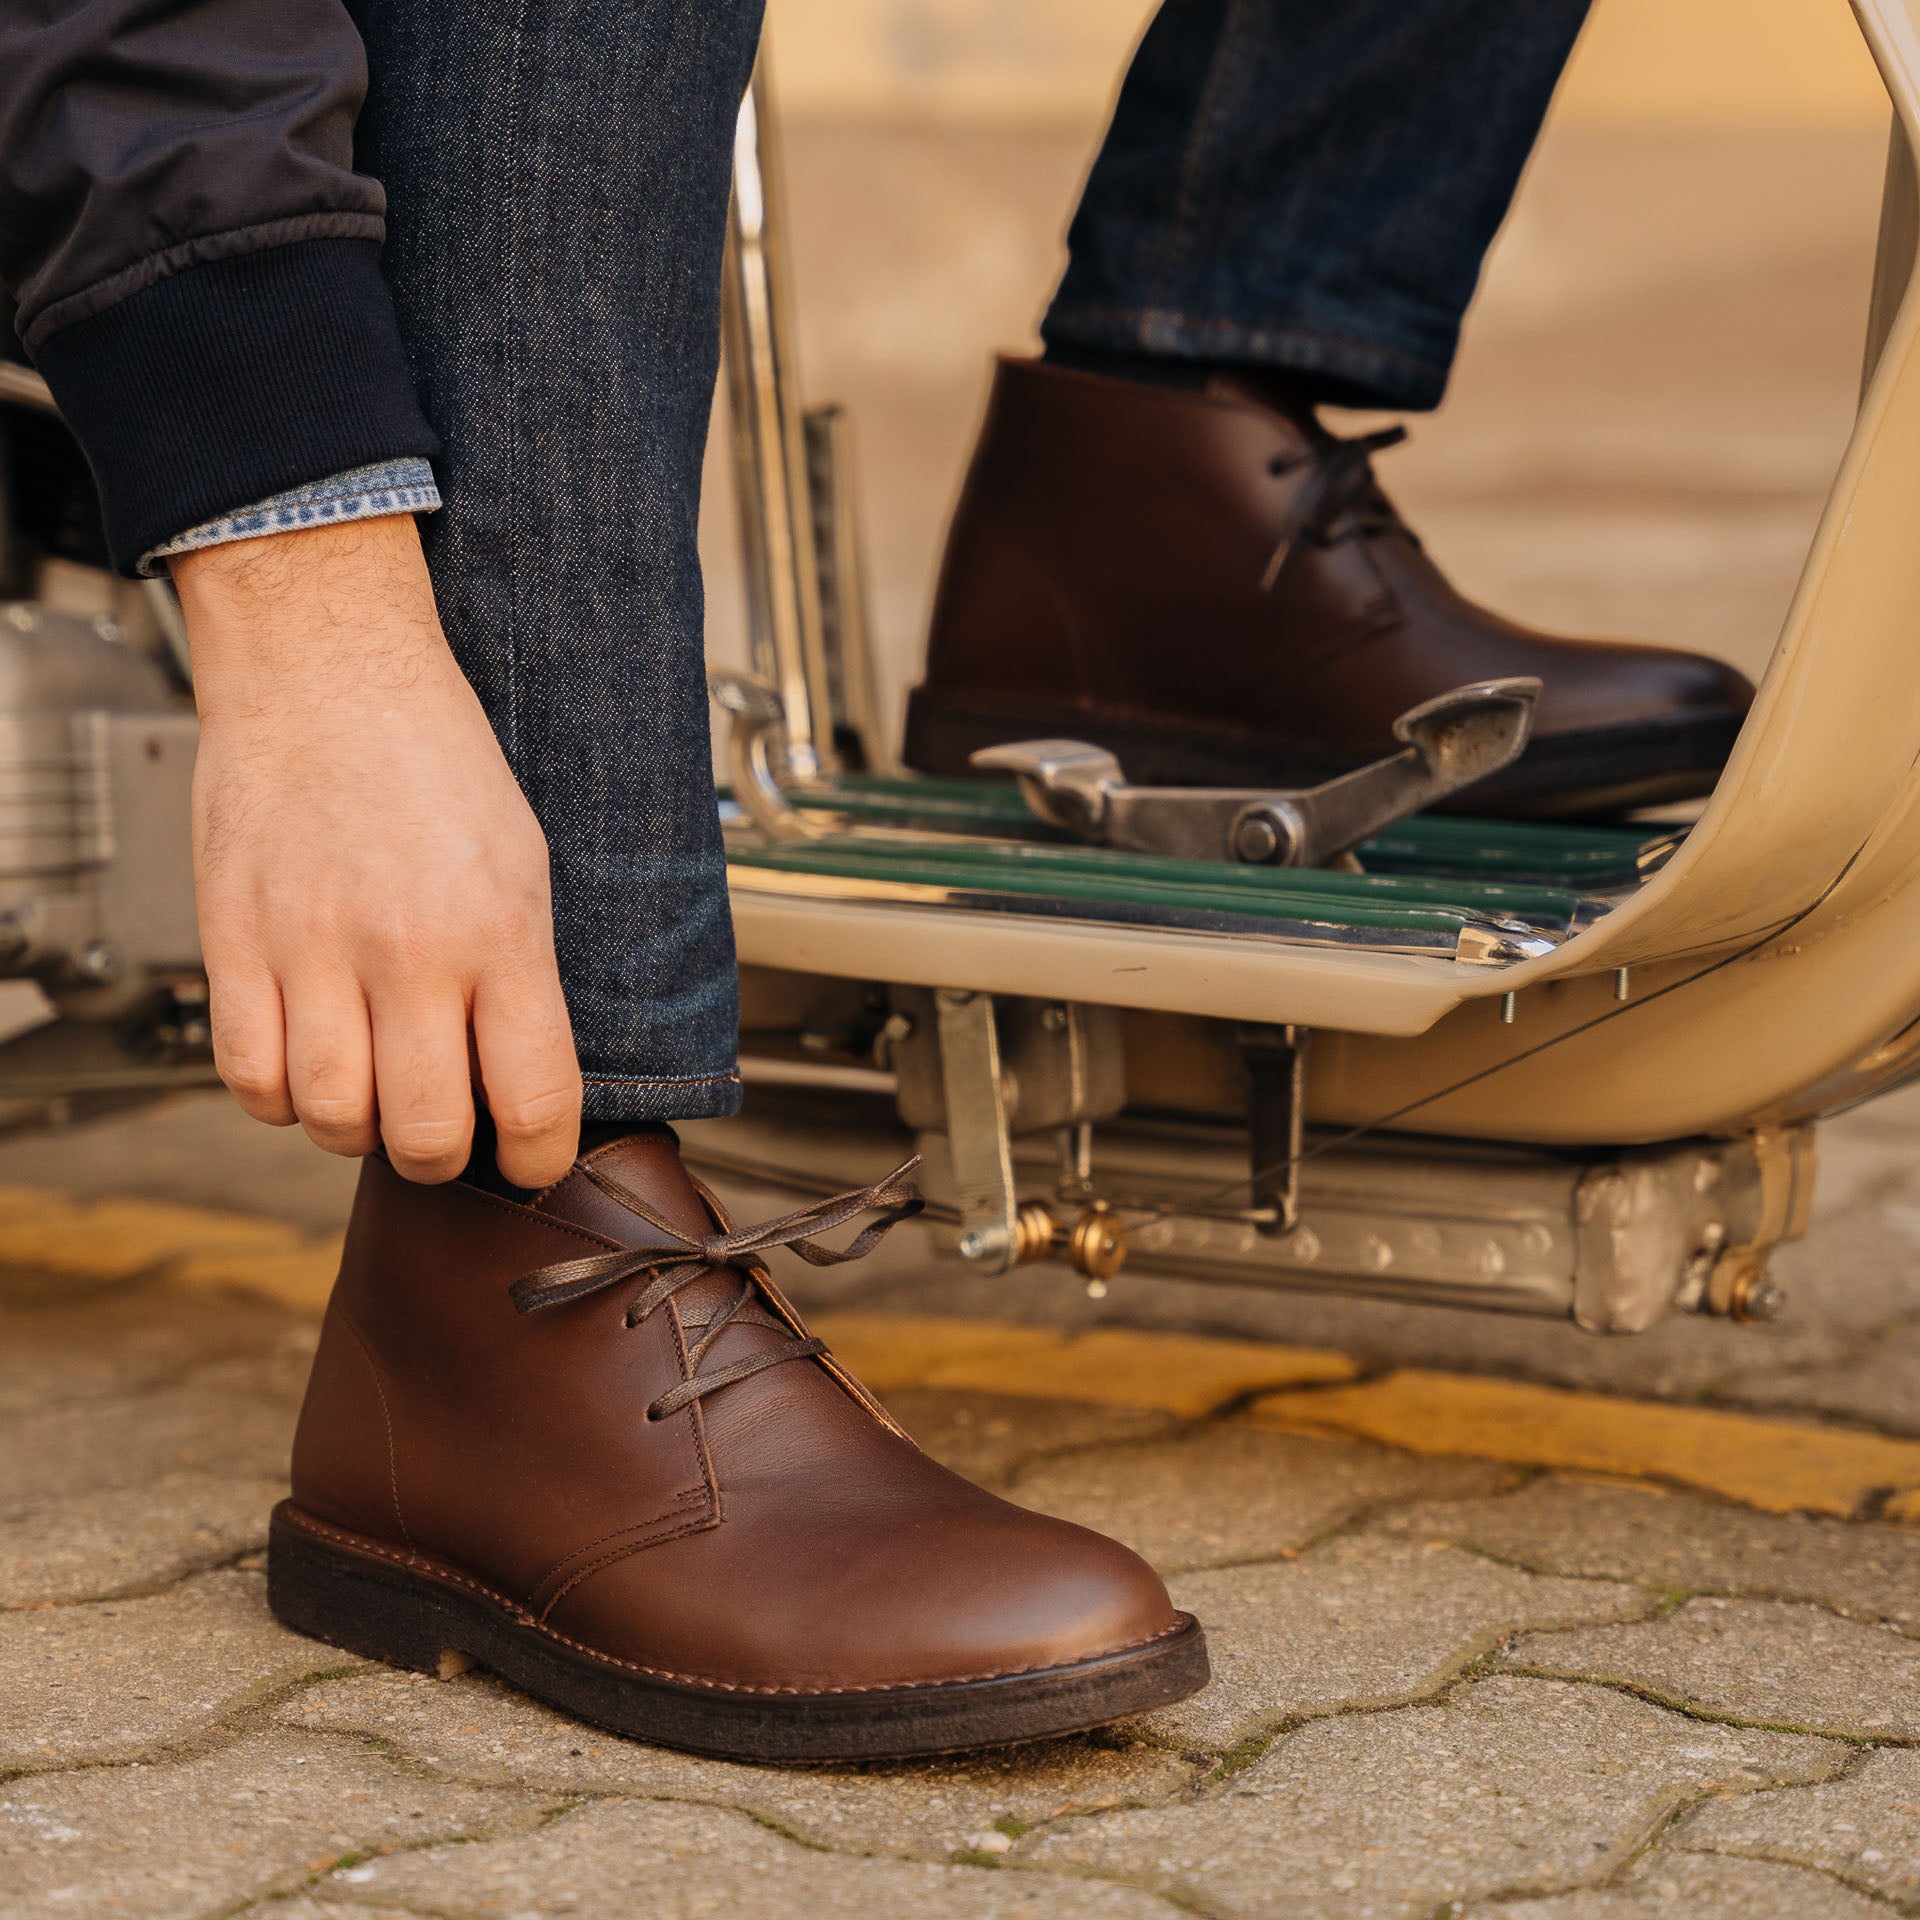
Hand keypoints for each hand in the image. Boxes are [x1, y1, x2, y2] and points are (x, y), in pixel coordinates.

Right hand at [174, 517, 581, 1185]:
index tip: (531, 1161)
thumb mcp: (526, 865)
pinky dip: (279, 1097)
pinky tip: (307, 1061)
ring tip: (374, 1089)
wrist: (328, 673)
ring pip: (329, 1120)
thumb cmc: (438, 765)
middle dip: (443, 1157)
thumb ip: (523, 979)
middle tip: (445, 1130)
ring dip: (357, 1127)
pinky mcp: (233, 944)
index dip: (537, 1160)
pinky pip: (249, 1079)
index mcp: (501, 934)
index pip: (534, 1102)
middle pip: (425, 1136)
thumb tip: (518, 1083)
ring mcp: (312, 951)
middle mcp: (408, 952)